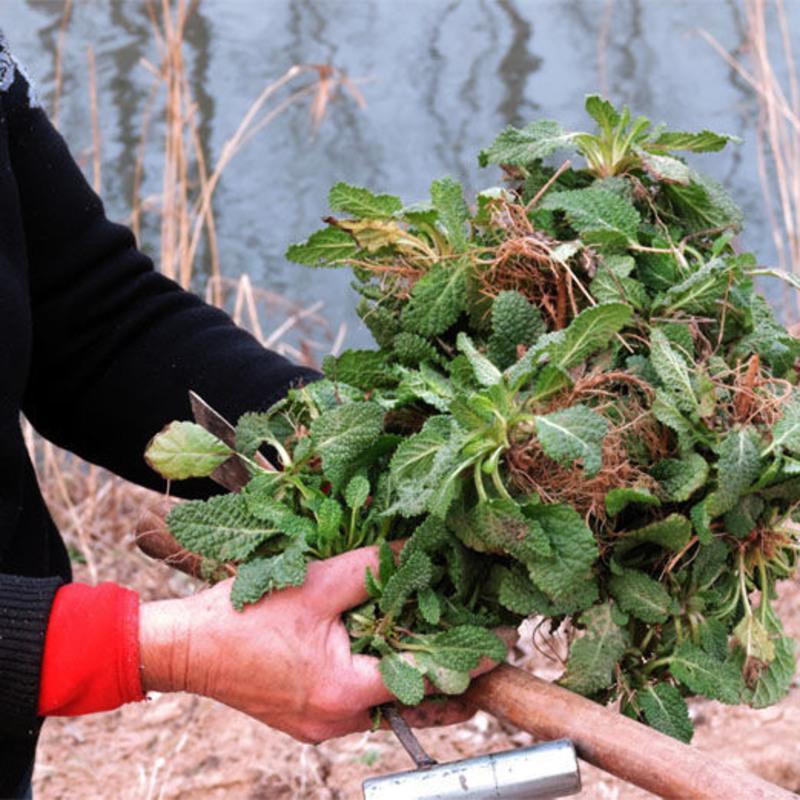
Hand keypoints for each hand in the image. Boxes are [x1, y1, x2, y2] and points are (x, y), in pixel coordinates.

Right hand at [139, 546, 506, 742]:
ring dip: (412, 677)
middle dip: (448, 678)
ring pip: (384, 704)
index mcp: (345, 691)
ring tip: (442, 648)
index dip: (466, 661)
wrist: (187, 648)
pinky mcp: (307, 718)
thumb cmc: (245, 616)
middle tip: (479, 651)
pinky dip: (379, 679)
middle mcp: (338, 720)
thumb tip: (414, 549)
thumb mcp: (316, 582)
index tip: (498, 645)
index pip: (425, 680)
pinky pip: (357, 702)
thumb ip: (371, 567)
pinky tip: (387, 652)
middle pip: (411, 702)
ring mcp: (321, 725)